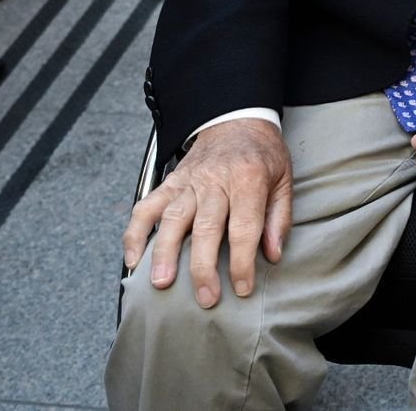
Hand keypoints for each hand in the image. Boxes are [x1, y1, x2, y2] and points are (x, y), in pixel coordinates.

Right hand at [122, 118, 293, 309]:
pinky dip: (135, 233)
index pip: (244, 226)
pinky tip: (132, 259)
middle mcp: (215, 180)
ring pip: (171, 218)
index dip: (242, 261)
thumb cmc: (263, 155)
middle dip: (203, 266)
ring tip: (161, 283)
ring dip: (164, 252)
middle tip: (205, 297)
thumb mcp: (283, 179)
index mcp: (248, 178)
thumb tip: (272, 255)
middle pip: (206, 227)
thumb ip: (279, 218)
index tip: (242, 288)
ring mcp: (188, 181)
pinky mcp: (170, 182)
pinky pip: (146, 207)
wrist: (236, 119)